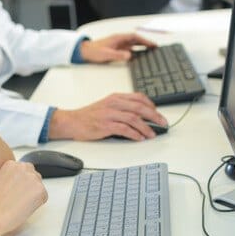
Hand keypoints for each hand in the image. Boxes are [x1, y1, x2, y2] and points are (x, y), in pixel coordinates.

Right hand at [0, 160, 47, 235]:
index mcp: (11, 164)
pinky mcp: (40, 189)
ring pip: (39, 186)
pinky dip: (37, 204)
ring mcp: (32, 177)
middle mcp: (23, 167)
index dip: (21, 183)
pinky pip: (44, 197)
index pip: (24, 170)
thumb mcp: (0, 182)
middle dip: (30, 186)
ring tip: (20, 204)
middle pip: (34, 175)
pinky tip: (24, 208)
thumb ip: (13, 177)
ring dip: (33, 194)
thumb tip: (24, 184)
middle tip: (19, 199)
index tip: (14, 191)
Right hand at [49, 93, 167, 140]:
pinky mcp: (105, 125)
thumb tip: (141, 115)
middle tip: (163, 123)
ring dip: (146, 127)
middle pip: (139, 107)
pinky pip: (124, 129)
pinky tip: (140, 138)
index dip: (151, 105)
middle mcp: (114, 103)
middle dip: (154, 116)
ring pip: (134, 118)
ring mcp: (109, 114)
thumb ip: (122, 107)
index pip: (138, 97)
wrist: (72, 121)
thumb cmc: (90, 115)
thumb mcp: (107, 105)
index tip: (158, 113)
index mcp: (115, 97)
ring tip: (152, 134)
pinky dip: (134, 134)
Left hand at [79, 33, 156, 62]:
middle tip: (155, 48)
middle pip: (136, 40)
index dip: (144, 40)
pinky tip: (139, 57)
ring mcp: (118, 45)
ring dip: (142, 47)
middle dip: (146, 43)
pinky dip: (136, 52)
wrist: (84, 52)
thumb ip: (118, 55)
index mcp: (118, 38)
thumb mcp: (106, 54)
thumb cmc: (93, 51)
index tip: (152, 44)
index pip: (134, 37)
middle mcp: (119, 40)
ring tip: (151, 52)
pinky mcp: (117, 50)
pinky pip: (129, 50)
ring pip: (133, 44)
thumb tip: (129, 55)